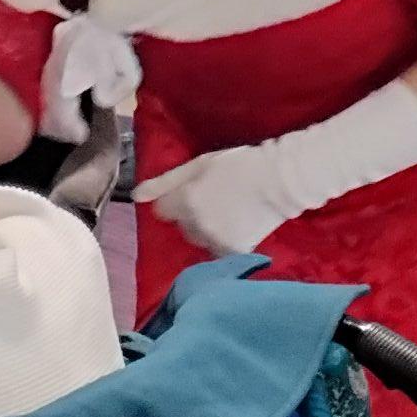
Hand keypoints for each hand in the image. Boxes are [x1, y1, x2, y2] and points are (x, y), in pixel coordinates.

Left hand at [133, 141, 297, 256]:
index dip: (174, 200)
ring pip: (199, 238)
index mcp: (186, 202)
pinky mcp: (234, 252)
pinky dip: (224, 240)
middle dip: (190, 214)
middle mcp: (197, 226)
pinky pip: (218, 250)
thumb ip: (165, 182)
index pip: (162, 210)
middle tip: (212, 199)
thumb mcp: (199, 165)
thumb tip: (136, 195)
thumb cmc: (239, 165)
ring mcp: (216, 242)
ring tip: (227, 212)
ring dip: (206, 229)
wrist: (280, 181)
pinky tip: (237, 225)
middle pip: (181, 225)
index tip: (190, 192)